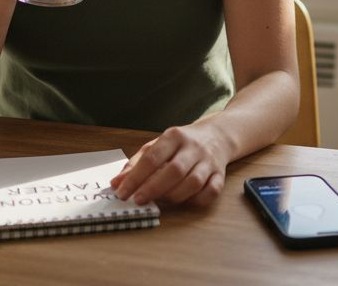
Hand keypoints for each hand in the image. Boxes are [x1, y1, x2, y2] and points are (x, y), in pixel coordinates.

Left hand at [109, 123, 230, 206]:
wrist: (217, 135)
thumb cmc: (181, 144)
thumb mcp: (157, 146)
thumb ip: (137, 163)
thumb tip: (116, 183)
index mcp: (174, 136)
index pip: (152, 157)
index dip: (135, 177)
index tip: (122, 192)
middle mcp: (193, 148)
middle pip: (175, 170)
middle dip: (154, 188)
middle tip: (139, 201)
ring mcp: (208, 161)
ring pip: (194, 182)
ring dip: (174, 196)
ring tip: (160, 202)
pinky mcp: (220, 175)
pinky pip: (212, 191)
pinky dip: (197, 200)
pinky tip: (184, 202)